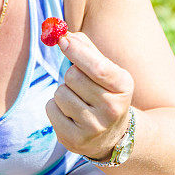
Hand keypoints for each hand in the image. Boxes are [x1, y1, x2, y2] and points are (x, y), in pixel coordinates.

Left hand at [44, 31, 134, 161]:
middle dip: (71, 75)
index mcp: (123, 86)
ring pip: (60, 93)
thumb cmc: (104, 92)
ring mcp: (94, 127)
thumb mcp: (106, 70)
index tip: (62, 39)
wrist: (112, 135)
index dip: (77, 51)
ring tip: (78, 101)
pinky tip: (70, 114)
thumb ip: (87, 49)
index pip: (98, 67)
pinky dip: (55, 107)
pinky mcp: (75, 140)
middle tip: (80, 83)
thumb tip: (64, 34)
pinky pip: (51, 109)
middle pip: (73, 77)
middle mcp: (112, 109)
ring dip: (63, 92)